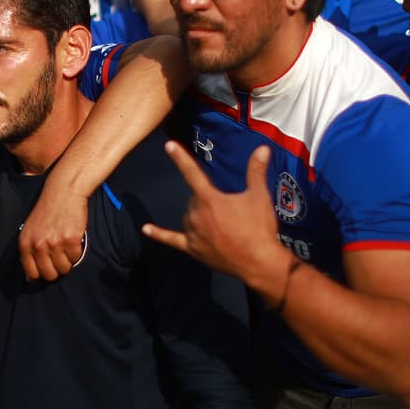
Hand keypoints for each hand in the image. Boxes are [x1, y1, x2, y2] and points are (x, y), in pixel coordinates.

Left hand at [18, 178, 87, 280]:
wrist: (63, 192)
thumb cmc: (47, 212)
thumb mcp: (30, 231)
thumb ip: (29, 253)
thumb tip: (30, 280)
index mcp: (25, 244)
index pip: (32, 274)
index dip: (42, 274)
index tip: (48, 268)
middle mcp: (38, 245)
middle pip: (49, 275)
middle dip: (56, 270)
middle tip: (60, 257)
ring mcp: (54, 243)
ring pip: (64, 269)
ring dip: (68, 261)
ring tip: (66, 246)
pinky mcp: (71, 240)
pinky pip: (76, 258)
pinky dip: (77, 252)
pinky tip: (73, 239)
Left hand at [142, 142, 292, 301]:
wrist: (259, 263)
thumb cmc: (259, 228)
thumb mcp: (259, 196)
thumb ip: (256, 171)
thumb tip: (263, 148)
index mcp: (209, 199)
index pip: (192, 173)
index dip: (180, 158)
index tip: (169, 145)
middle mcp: (196, 215)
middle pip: (195, 199)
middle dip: (209, 200)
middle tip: (232, 212)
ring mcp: (192, 234)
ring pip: (189, 217)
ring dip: (199, 216)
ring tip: (224, 226)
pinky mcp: (192, 249)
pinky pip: (172, 240)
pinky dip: (159, 234)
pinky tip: (146, 229)